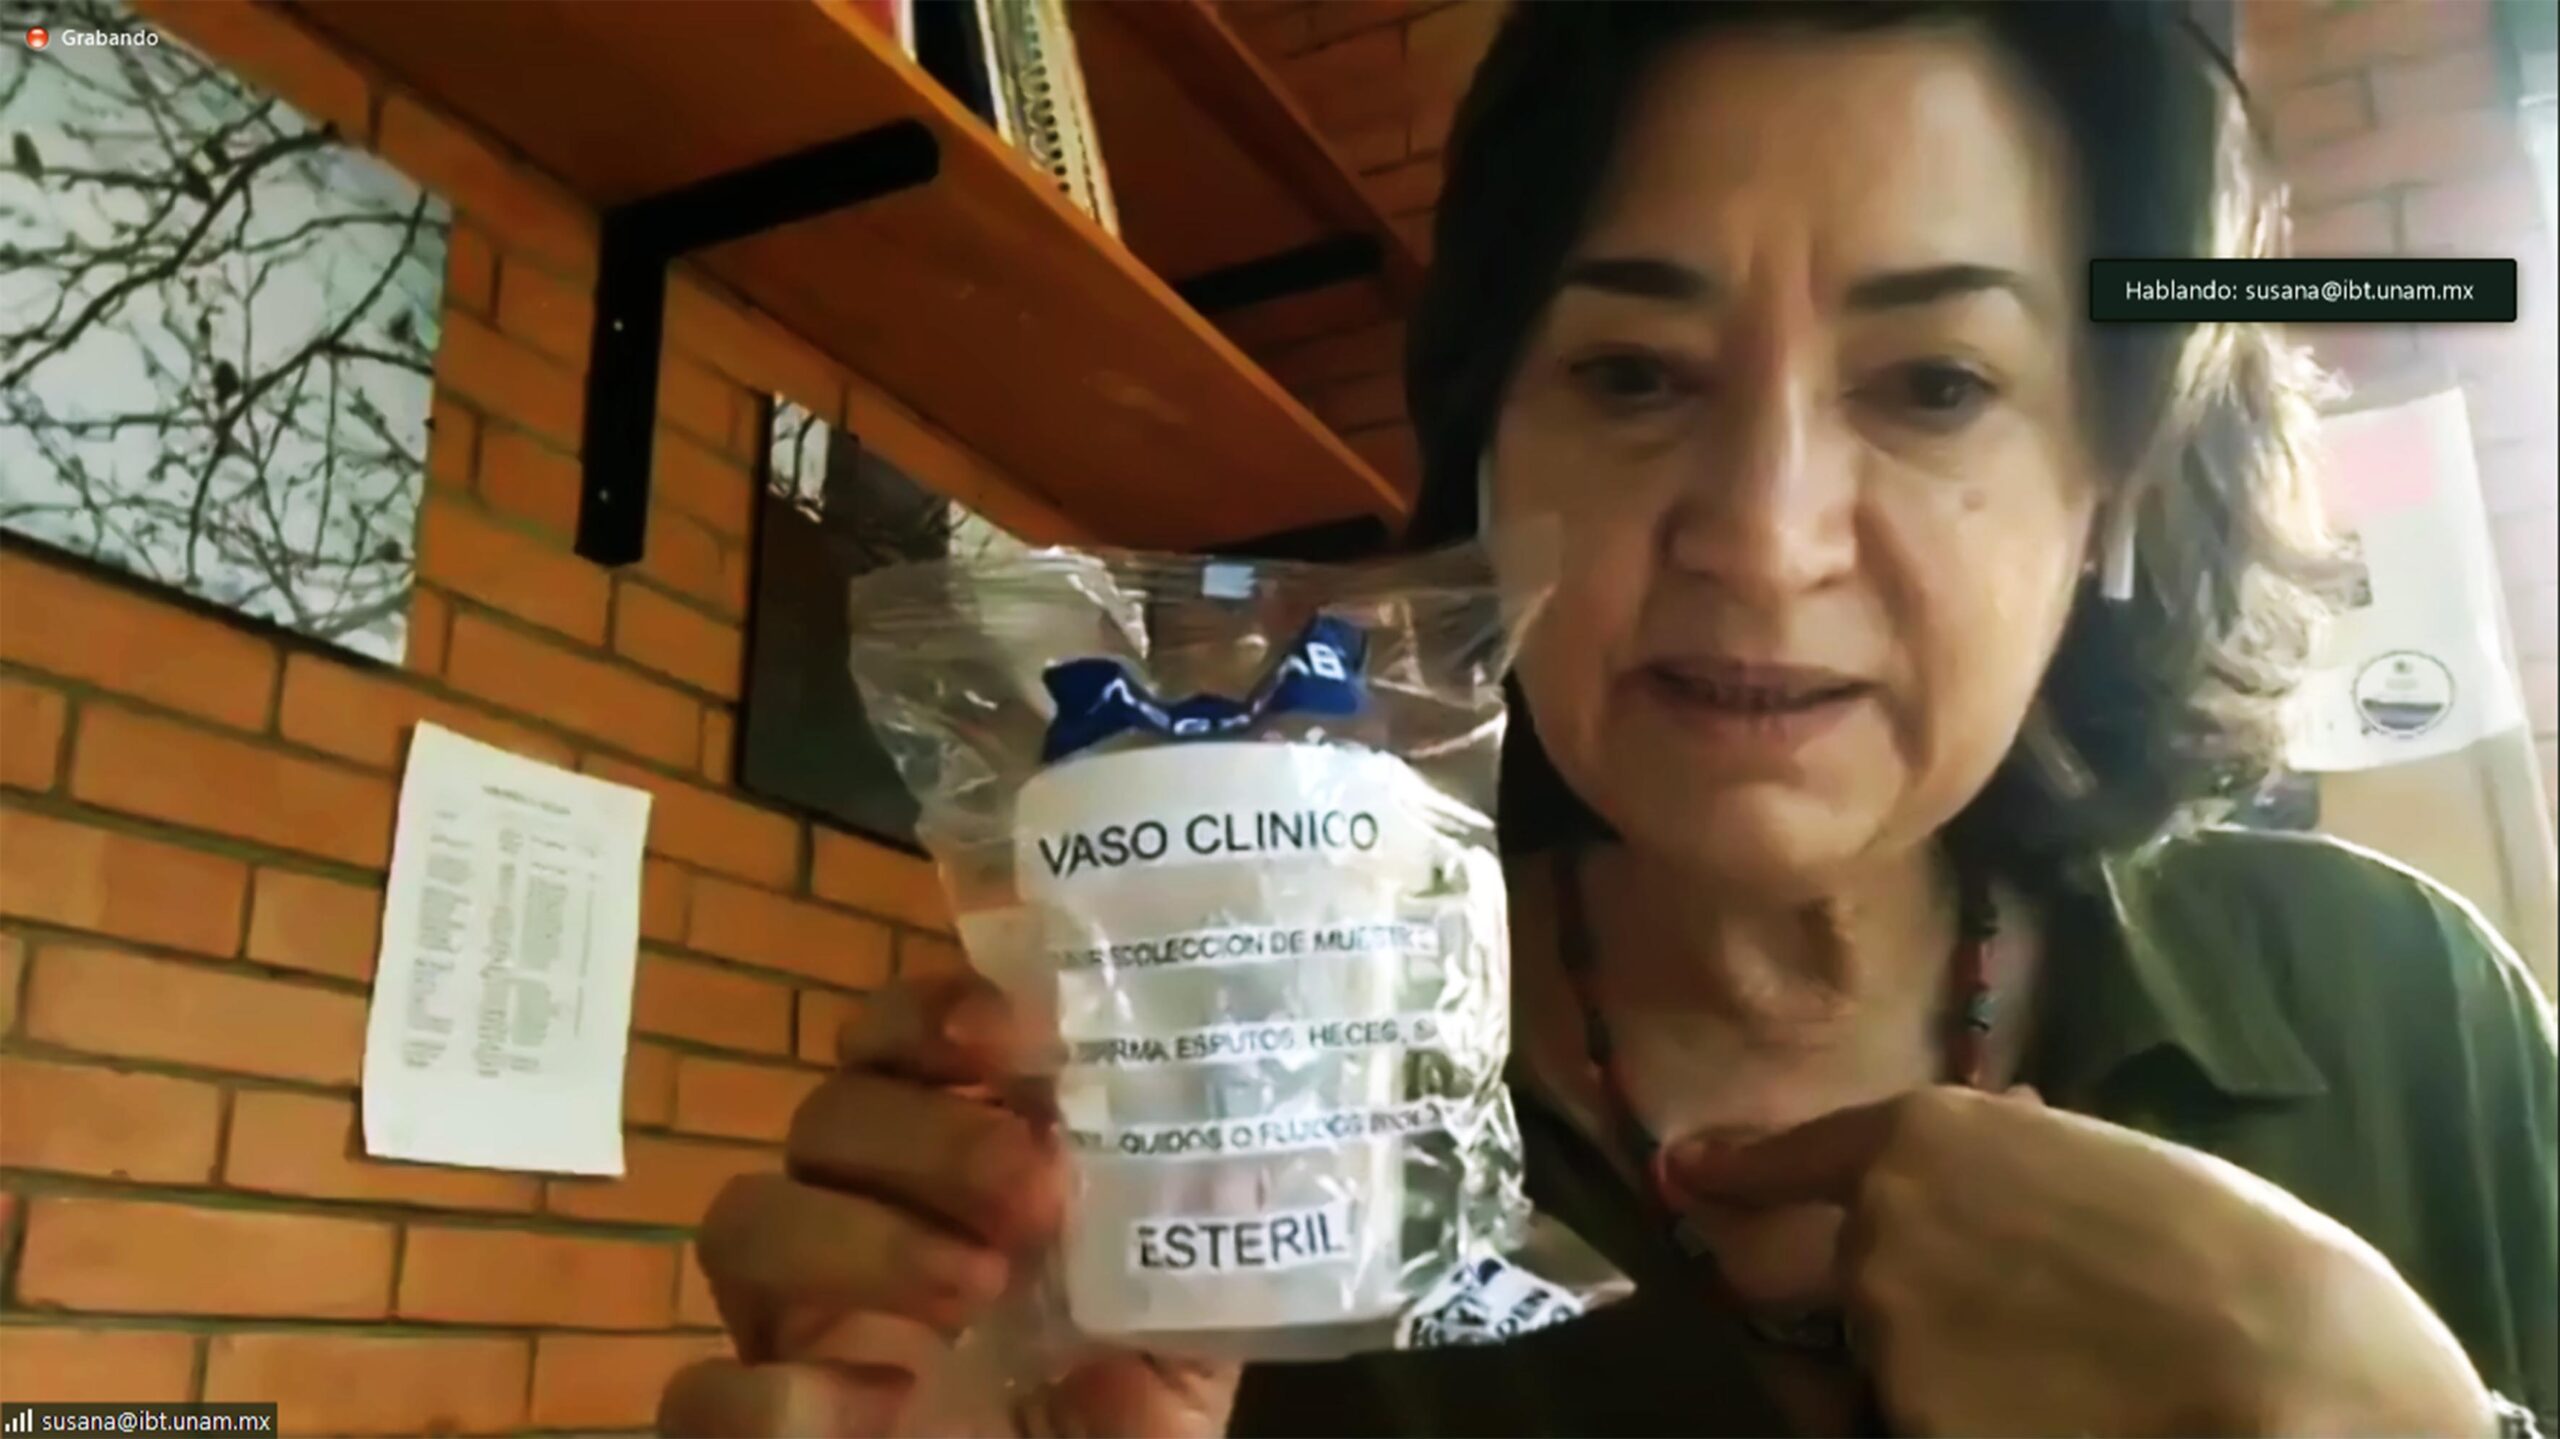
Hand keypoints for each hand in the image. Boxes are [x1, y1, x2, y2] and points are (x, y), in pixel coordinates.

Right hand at [659, 973, 1240, 1437]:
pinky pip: (706, 1389)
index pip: (893, 1044)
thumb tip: (1235, 1123)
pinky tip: (885, 1408)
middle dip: (929, 1132)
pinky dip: (785, 1392)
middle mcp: (852, 1226)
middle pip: (826, 1113)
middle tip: (1035, 1193)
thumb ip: (1198, 1225)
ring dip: (863, 1239)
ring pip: (744, 1217)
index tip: (1009, 1034)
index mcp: (942, 1175)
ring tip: (980, 1291)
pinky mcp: (755, 1428)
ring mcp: (789, 1331)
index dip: (930, 1013)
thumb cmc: (1116, 1427)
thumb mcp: (1185, 1326)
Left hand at [1668, 1086, 2495, 1437]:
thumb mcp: (2117, 1158)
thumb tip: (2010, 1122)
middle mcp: (1875, 1231)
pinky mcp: (1908, 1426)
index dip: (1740, 1168)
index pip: (1797, 1156)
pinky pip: (1911, 1422)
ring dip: (1941, 1372)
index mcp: (1926, 1140)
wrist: (2286, 1371)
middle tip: (2010, 1324)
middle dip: (1890, 1301)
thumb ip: (2023, 1150)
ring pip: (1883, 1366)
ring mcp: (1884, 1339)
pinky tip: (2058, 1412)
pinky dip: (1967, 1418)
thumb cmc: (2235, 1251)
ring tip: (2062, 1373)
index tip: (1690, 1174)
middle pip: (1841, 1279)